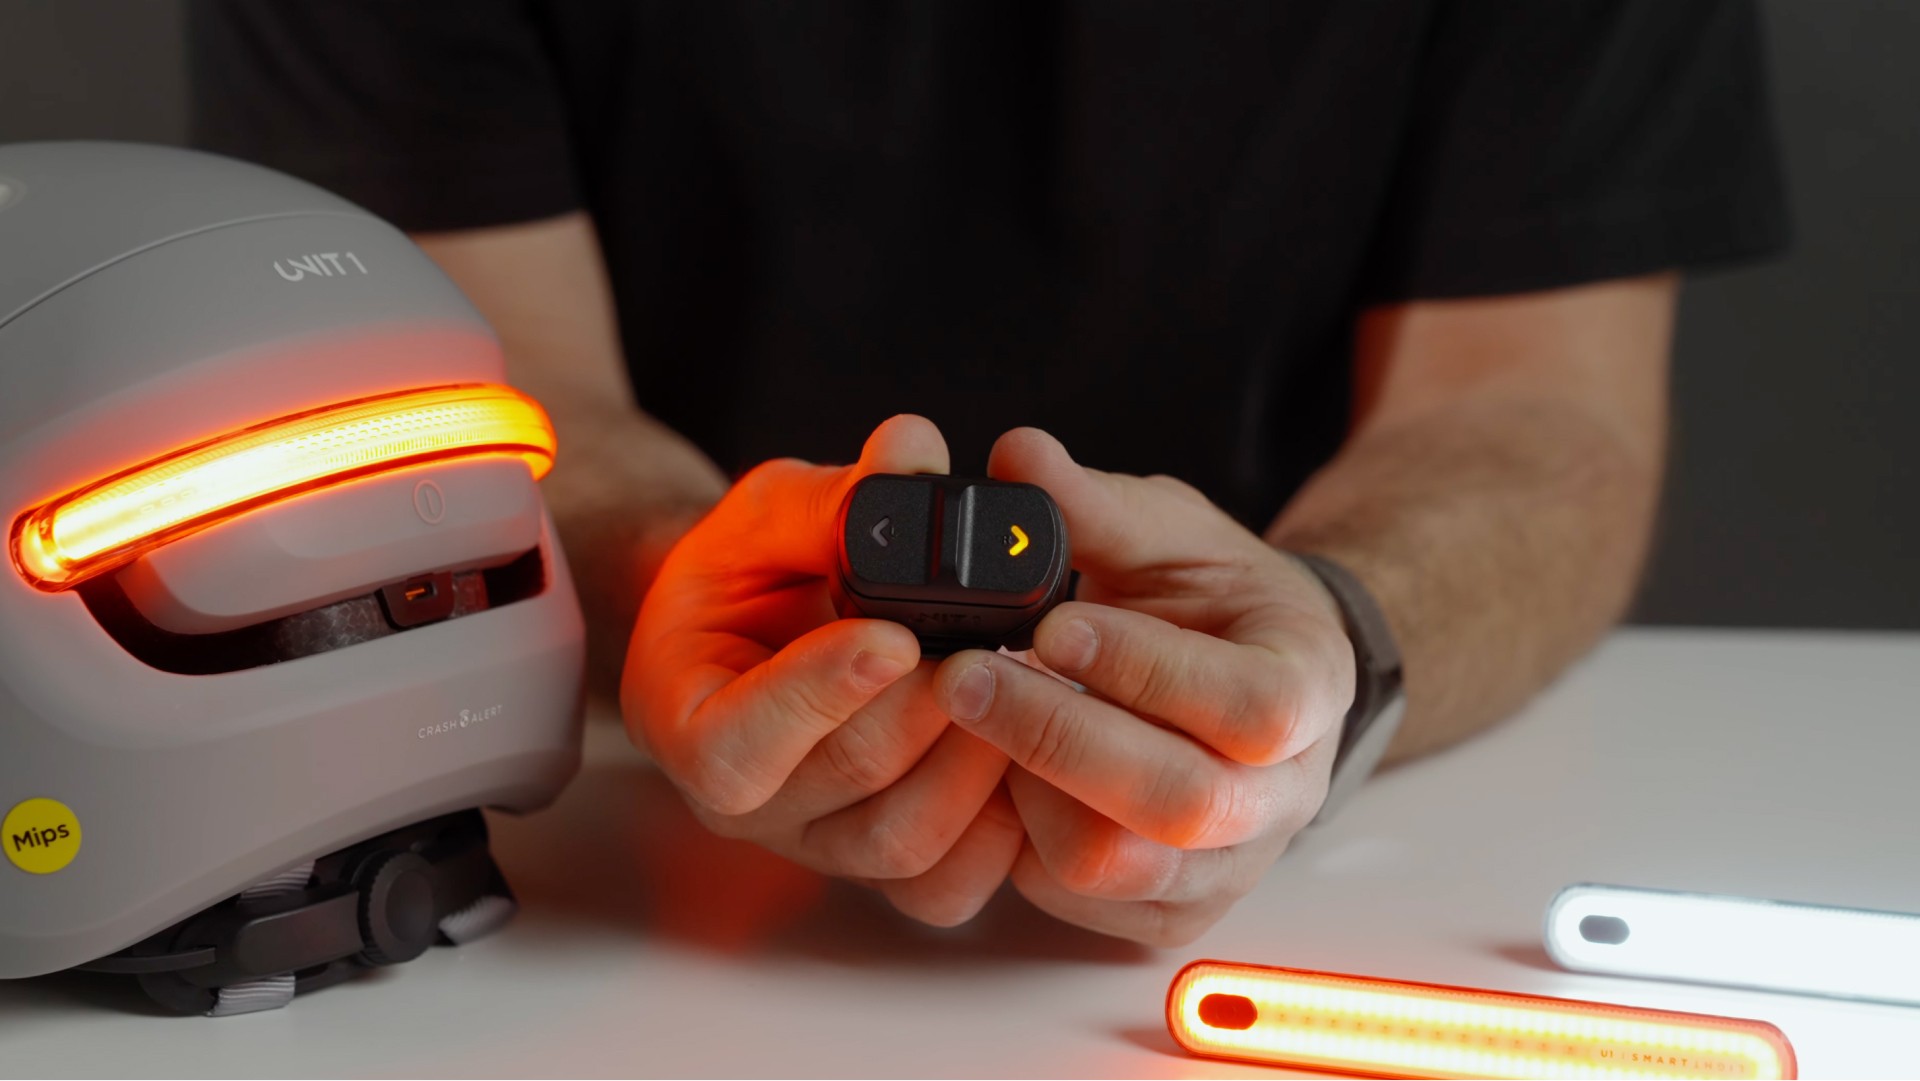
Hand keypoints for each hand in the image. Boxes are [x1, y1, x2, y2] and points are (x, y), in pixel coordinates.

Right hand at [623, 415, 1022, 925]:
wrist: (768, 625)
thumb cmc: (755, 568)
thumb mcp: (771, 513)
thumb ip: (831, 495)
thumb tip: (913, 454)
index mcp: (688, 722)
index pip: (734, 748)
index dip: (817, 696)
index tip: (891, 633)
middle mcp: (752, 804)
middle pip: (841, 790)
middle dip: (926, 711)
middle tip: (989, 645)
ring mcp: (823, 842)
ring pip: (904, 846)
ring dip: (974, 761)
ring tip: (1020, 682)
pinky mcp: (892, 862)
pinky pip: (951, 885)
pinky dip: (1002, 829)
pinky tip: (1031, 749)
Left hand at [931, 429, 1355, 944]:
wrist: (1248, 680)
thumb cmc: (1213, 602)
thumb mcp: (1172, 533)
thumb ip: (1098, 504)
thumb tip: (1017, 458)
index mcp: (1309, 687)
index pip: (1249, 707)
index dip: (1146, 672)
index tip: (1052, 623)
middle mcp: (1282, 795)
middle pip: (1180, 803)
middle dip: (1058, 737)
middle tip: (965, 677)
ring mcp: (1225, 866)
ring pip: (1118, 864)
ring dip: (1029, 790)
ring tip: (982, 714)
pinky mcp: (1163, 909)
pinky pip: (1076, 898)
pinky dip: (1017, 835)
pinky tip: (992, 766)